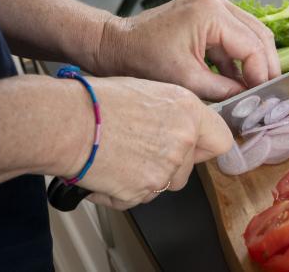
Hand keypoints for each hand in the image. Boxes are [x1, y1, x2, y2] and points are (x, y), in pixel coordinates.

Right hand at [59, 76, 232, 209]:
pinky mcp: (143, 190)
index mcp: (188, 111)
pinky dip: (124, 189)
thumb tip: (183, 125)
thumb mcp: (149, 92)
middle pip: (191, 167)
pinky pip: (140, 197)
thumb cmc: (97, 101)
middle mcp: (183, 140)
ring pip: (167, 184)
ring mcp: (165, 168)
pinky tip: (108, 168)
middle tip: (143, 149)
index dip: (207, 146)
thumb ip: (175, 113)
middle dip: (172, 164)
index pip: (221, 140)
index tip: (198, 148)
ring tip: (122, 155)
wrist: (66, 123)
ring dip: (149, 177)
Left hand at [97, 0, 280, 100]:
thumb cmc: (142, 59)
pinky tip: (239, 78)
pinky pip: (235, 33)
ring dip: (254, 60)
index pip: (253, 45)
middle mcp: (215, 0)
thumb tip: (251, 98)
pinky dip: (239, 56)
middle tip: (267, 91)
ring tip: (255, 87)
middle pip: (258, 34)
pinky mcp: (208, 11)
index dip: (262, 73)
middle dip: (265, 65)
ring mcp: (212, 2)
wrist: (116, 45)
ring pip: (251, 33)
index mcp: (210, 12)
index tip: (264, 95)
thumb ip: (225, 89)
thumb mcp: (187, 80)